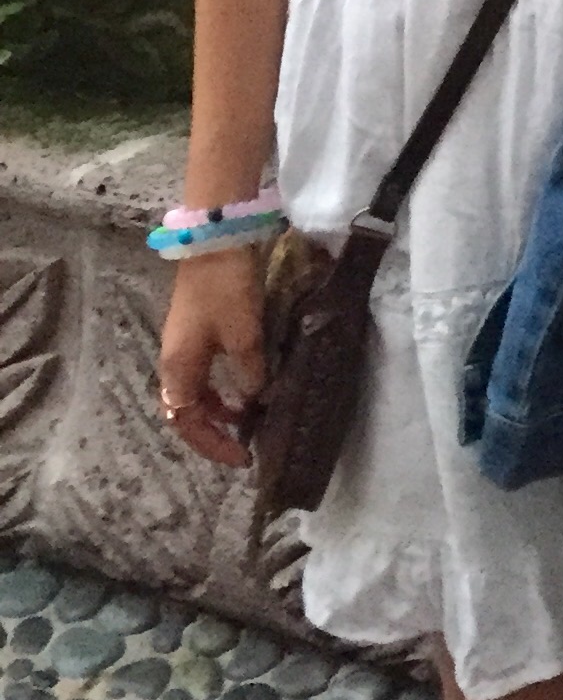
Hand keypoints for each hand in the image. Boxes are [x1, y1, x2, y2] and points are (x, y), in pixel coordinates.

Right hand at [158, 250, 266, 470]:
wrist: (214, 241)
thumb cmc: (226, 291)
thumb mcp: (244, 335)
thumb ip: (249, 373)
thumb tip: (254, 399)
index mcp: (178, 369)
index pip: (187, 424)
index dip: (213, 445)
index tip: (241, 457)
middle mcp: (172, 362)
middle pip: (184, 411)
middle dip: (211, 432)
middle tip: (242, 443)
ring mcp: (180, 345)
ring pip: (192, 392)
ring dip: (215, 409)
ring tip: (246, 417)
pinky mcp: (193, 330)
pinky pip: (200, 373)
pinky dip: (217, 387)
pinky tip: (242, 384)